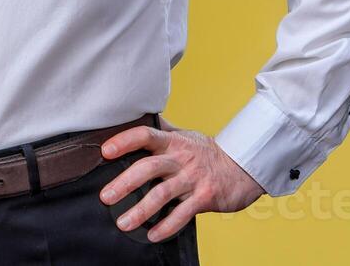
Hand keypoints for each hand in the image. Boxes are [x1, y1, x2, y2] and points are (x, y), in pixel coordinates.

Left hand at [98, 117, 265, 241]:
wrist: (244, 167)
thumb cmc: (208, 152)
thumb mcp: (185, 135)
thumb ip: (162, 130)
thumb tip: (138, 116)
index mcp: (172, 141)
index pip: (144, 135)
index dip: (124, 141)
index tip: (105, 151)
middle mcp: (181, 158)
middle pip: (148, 168)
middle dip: (124, 183)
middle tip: (106, 197)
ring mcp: (193, 179)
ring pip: (162, 194)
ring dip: (140, 210)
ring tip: (122, 222)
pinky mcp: (205, 197)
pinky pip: (182, 214)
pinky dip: (166, 226)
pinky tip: (152, 234)